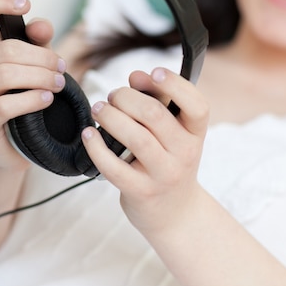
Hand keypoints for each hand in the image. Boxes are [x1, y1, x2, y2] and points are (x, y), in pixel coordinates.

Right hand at [0, 0, 66, 173]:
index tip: (26, 4)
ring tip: (59, 84)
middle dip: (41, 56)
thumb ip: (39, 43)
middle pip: (5, 49)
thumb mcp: (37, 67)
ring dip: (40, 77)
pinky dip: (30, 99)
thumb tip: (41, 25)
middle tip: (62, 68)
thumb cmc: (25, 103)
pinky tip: (46, 99)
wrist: (13, 149)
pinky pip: (4, 105)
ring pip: (5, 75)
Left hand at [81, 67, 209, 235]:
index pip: (197, 105)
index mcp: (195, 134)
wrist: (175, 213)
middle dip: (125, 97)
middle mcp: (185, 154)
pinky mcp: (141, 192)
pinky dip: (96, 146)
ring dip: (110, 117)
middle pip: (154, 115)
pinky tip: (88, 134)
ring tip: (99, 109)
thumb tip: (136, 76)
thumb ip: (158, 103)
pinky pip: (113, 167)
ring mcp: (163, 175)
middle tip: (112, 96)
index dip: (174, 84)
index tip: (151, 72)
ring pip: (135, 137)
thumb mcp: (175, 135)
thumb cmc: (168, 162)